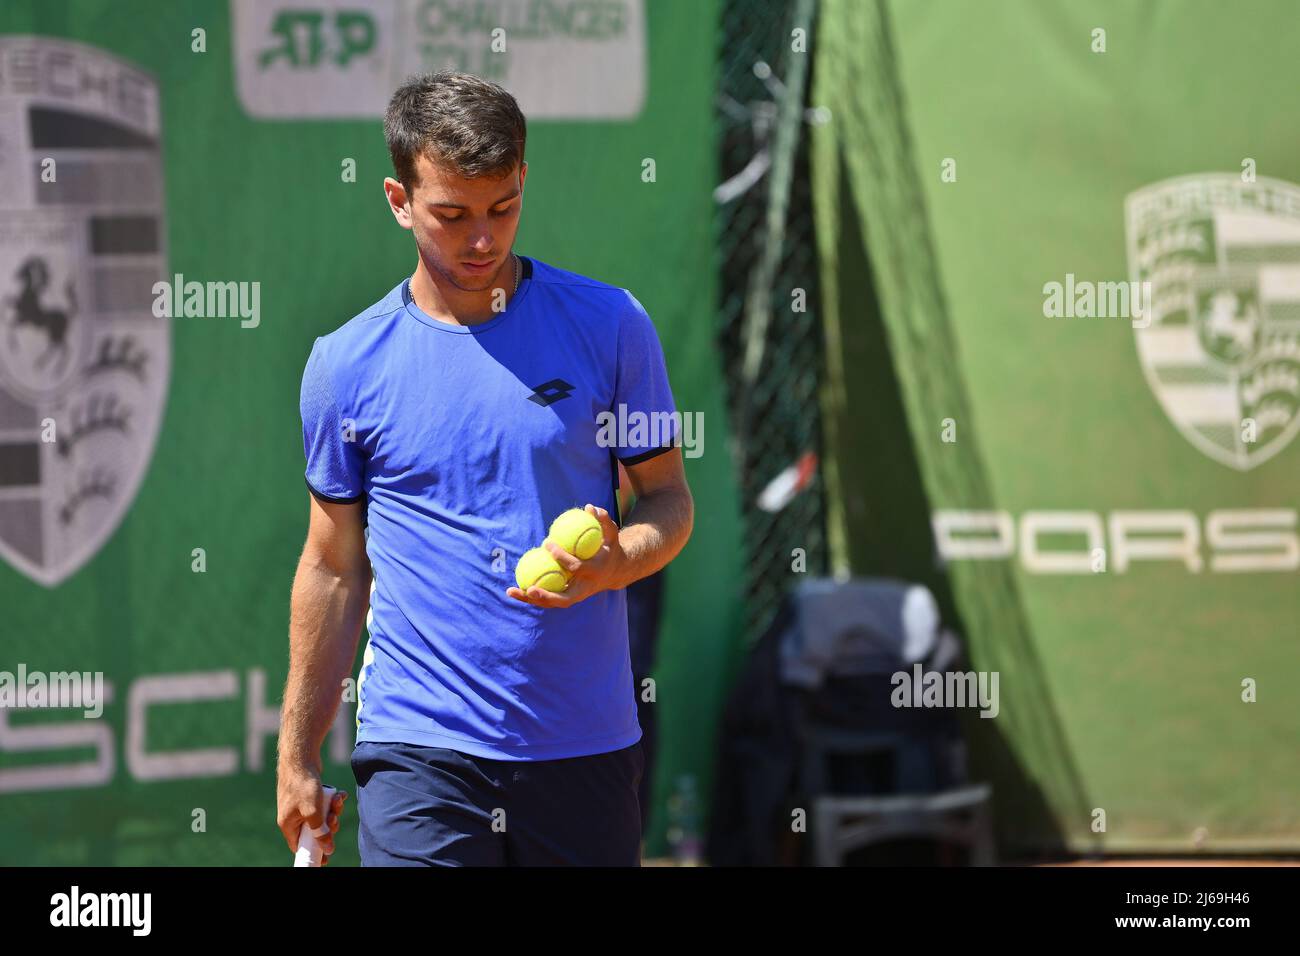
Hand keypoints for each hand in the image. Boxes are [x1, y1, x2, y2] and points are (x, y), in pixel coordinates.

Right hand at [276, 765, 346, 863]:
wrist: (301, 755)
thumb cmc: (303, 784)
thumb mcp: (313, 812)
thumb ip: (320, 832)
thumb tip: (328, 849)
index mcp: (288, 824)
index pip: (300, 846)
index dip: (314, 851)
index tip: (327, 856)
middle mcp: (293, 816)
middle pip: (315, 831)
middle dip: (329, 826)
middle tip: (335, 818)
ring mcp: (301, 805)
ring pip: (322, 816)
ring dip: (333, 811)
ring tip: (338, 800)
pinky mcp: (309, 794)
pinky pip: (324, 804)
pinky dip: (332, 801)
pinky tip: (340, 794)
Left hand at [507, 504, 624, 608]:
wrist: (616, 572)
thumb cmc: (610, 549)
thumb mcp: (611, 534)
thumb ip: (603, 520)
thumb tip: (589, 507)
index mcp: (594, 572)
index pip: (576, 567)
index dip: (561, 557)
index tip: (547, 543)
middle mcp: (585, 588)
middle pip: (564, 599)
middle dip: (546, 596)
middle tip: (529, 588)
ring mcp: (576, 596)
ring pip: (552, 603)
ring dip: (531, 600)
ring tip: (511, 591)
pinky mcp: (568, 597)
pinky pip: (548, 599)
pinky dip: (532, 596)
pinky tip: (515, 589)